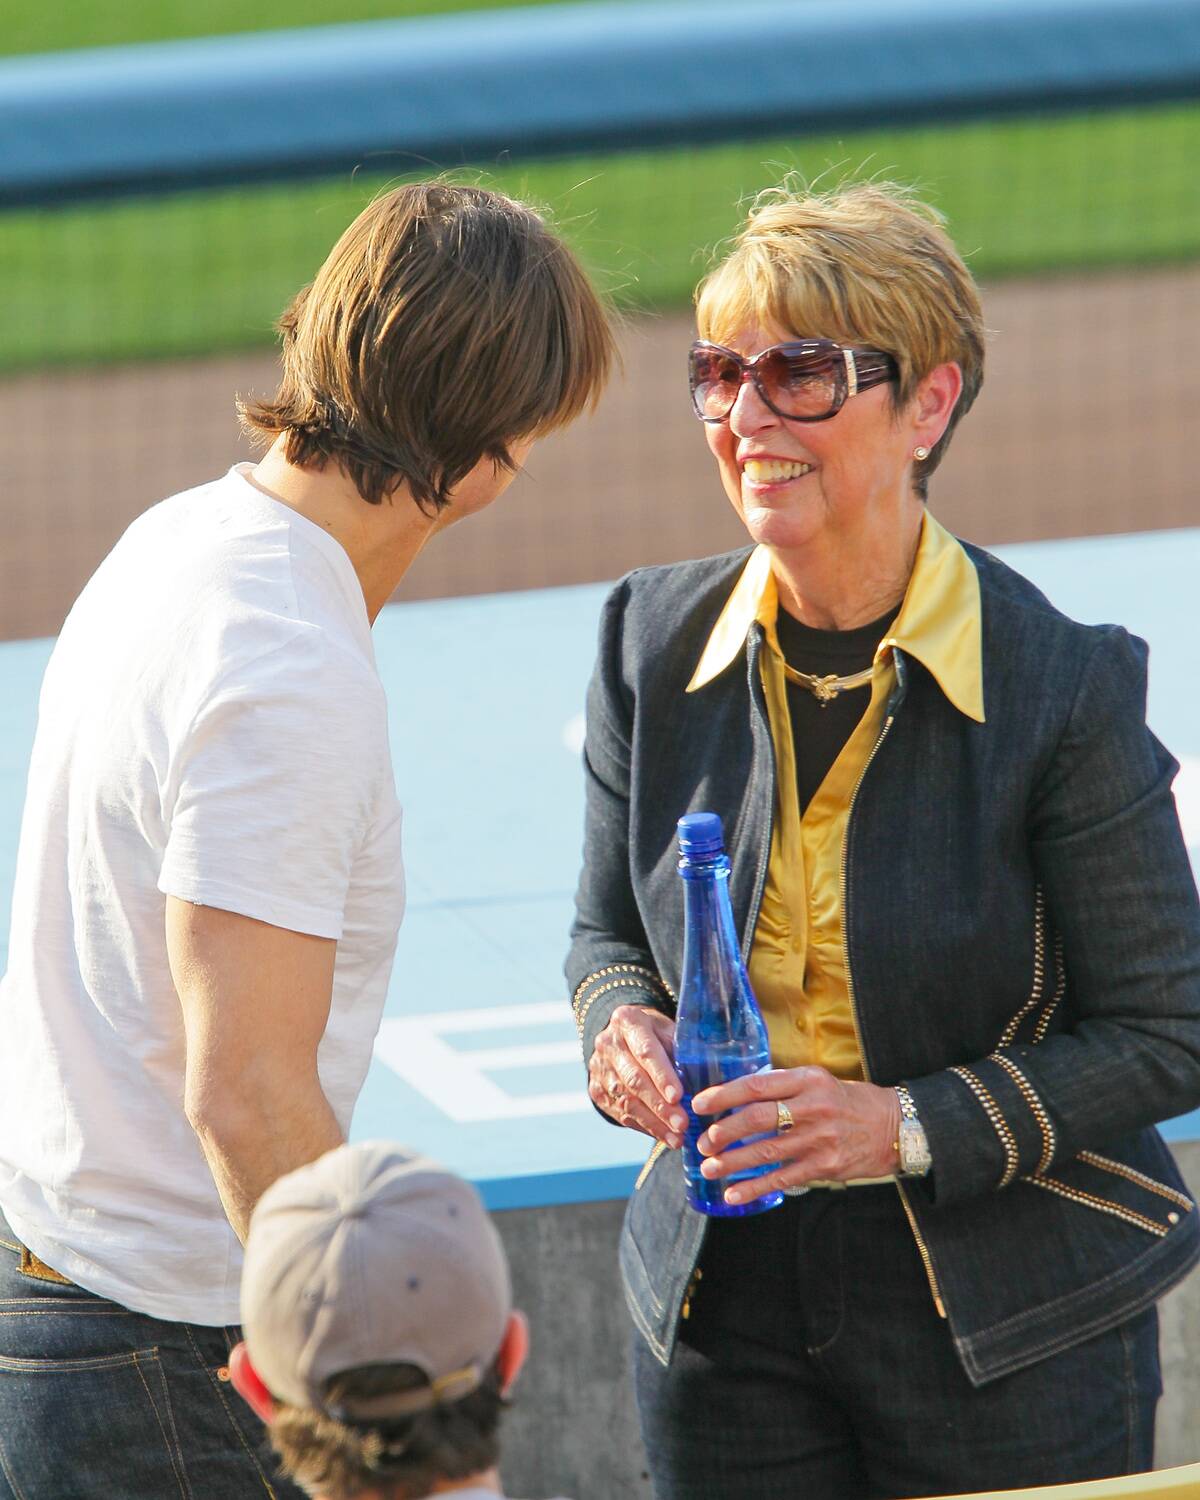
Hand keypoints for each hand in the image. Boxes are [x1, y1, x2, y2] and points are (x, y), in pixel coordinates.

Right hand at [588, 1005, 687, 1146]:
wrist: (621, 1036)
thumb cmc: (655, 1033)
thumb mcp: (668, 1029)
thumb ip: (681, 1049)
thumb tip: (704, 1078)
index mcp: (628, 1021)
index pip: (646, 1051)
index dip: (662, 1076)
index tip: (678, 1096)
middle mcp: (609, 1044)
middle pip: (635, 1080)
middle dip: (660, 1106)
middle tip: (682, 1124)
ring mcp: (599, 1068)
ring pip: (626, 1101)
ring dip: (653, 1122)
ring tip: (676, 1137)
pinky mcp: (596, 1090)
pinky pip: (620, 1113)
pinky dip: (644, 1127)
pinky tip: (663, 1136)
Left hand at [693, 1067, 901, 1205]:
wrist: (896, 1127)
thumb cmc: (850, 1102)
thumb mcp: (820, 1082)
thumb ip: (785, 1087)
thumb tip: (739, 1097)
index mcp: (808, 1080)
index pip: (757, 1085)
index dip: (724, 1095)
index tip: (700, 1104)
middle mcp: (813, 1107)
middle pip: (757, 1118)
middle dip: (724, 1131)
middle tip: (702, 1141)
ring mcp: (820, 1139)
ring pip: (766, 1151)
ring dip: (732, 1161)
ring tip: (709, 1168)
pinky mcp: (826, 1166)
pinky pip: (783, 1178)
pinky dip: (756, 1187)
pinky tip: (734, 1193)